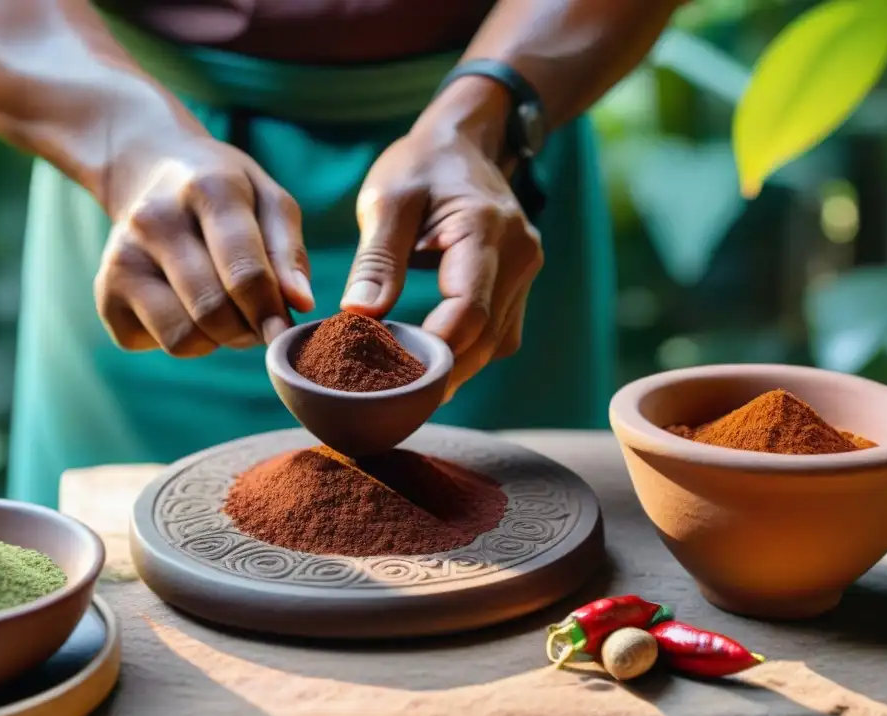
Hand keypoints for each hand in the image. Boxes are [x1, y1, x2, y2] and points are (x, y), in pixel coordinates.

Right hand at [95, 140, 313, 356]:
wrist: (149, 169)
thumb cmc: (225, 192)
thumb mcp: (268, 200)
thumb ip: (289, 251)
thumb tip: (299, 303)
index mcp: (207, 189)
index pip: (244, 273)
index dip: (271, 313)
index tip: (285, 329)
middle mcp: (154, 220)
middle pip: (214, 312)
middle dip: (247, 329)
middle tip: (257, 319)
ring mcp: (122, 258)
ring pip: (184, 338)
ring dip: (216, 339)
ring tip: (224, 308)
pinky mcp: (105, 294)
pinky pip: (159, 345)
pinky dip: (184, 338)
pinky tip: (187, 304)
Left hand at [342, 91, 542, 397]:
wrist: (464, 143)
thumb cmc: (420, 166)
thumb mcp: (387, 200)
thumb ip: (376, 259)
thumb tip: (359, 315)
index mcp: (486, 230)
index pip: (469, 309)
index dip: (434, 350)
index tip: (391, 377)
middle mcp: (519, 255)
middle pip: (485, 337)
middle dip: (441, 372)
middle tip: (392, 400)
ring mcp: (526, 272)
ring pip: (495, 343)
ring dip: (455, 368)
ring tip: (407, 387)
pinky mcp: (519, 285)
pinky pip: (499, 334)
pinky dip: (467, 351)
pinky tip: (432, 359)